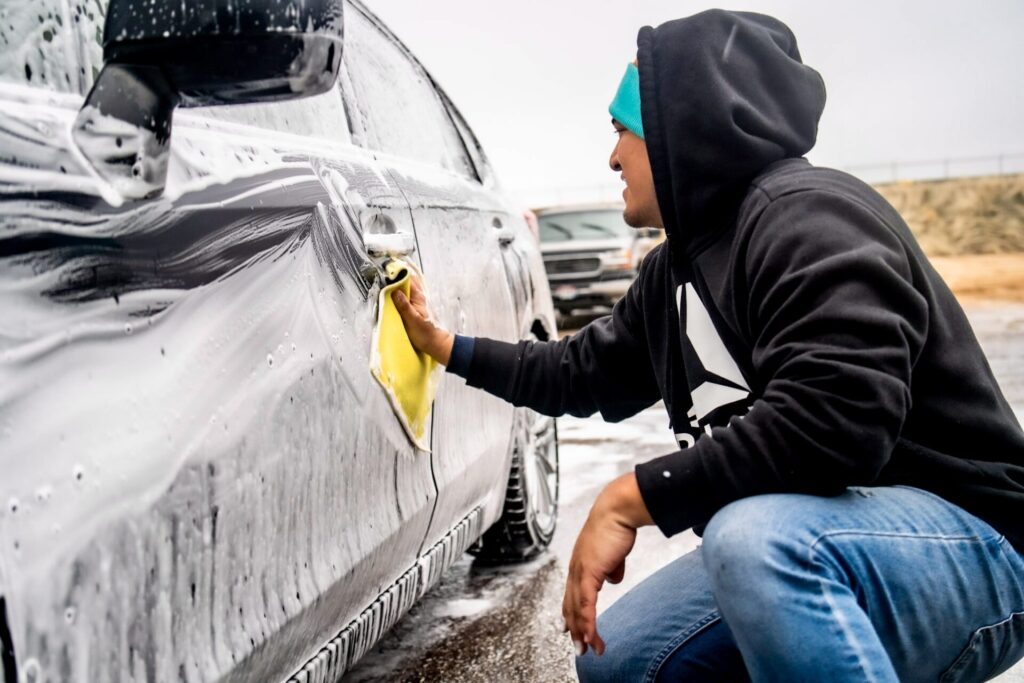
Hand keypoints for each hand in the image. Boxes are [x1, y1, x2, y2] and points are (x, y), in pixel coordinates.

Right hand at [391, 274, 453, 364]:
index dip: (397, 273)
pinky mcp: (414, 308)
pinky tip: (391, 296)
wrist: (435, 344)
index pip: (408, 278)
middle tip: (382, 275)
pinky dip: (398, 294)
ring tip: (383, 283)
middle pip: (406, 281)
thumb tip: (395, 291)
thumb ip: (404, 305)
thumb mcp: (413, 320)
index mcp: (418, 297)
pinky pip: (405, 297)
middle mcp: (418, 297)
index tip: (386, 271)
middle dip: (395, 277)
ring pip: (405, 289)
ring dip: (396, 285)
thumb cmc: (425, 334)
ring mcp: (416, 302)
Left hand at [563, 473, 653, 656]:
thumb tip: (613, 579)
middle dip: (574, 629)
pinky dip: (587, 622)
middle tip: (579, 648)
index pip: (572, 594)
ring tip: (587, 649)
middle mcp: (575, 568)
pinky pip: (586, 603)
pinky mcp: (589, 572)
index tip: (569, 629)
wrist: (618, 510)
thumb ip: (612, 566)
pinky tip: (589, 635)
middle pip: (571, 605)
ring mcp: (580, 570)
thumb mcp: (614, 552)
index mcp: (580, 563)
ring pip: (577, 609)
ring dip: (582, 631)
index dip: (570, 613)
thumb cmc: (617, 525)